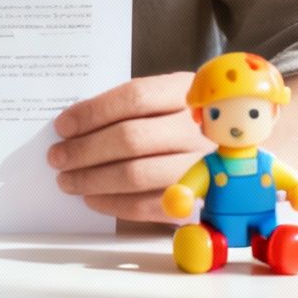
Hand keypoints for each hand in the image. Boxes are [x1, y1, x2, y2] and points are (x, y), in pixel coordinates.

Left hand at [48, 71, 203, 222]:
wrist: (240, 149)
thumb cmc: (186, 120)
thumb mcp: (168, 98)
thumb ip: (130, 107)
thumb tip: (75, 125)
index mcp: (187, 92)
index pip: (134, 98)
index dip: (93, 112)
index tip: (63, 125)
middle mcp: (197, 128)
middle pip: (131, 138)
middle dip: (85, 150)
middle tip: (57, 156)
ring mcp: (201, 165)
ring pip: (137, 175)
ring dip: (93, 179)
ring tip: (68, 179)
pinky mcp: (198, 199)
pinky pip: (150, 206)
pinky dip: (114, 204)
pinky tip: (92, 198)